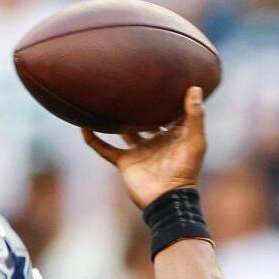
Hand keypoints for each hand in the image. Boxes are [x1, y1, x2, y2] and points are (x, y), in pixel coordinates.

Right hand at [83, 85, 208, 210]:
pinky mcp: (125, 162)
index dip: (169, 97)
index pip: (171, 112)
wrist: (167, 200)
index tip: (163, 77)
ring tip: (105, 99)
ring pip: (124, 130)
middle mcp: (156, 141)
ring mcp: (139, 151)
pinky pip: (105, 149)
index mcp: (174, 135)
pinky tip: (83, 126)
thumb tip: (194, 87)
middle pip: (146, 118)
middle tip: (130, 82)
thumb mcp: (195, 141)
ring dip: (116, 118)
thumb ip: (195, 115)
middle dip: (140, 105)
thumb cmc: (185, 171)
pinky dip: (94, 139)